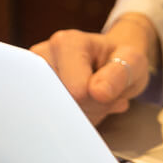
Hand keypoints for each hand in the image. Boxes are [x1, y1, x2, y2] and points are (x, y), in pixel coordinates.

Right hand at [30, 14, 159, 124]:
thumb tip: (98, 92)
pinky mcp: (28, 91)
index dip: (96, 101)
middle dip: (83, 110)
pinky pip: (47, 119)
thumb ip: (119, 75)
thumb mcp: (134, 63)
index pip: (77, 92)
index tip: (106, 90)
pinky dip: (67, 119)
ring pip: (52, 114)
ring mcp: (30, 75)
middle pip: (60, 104)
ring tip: (88, 98)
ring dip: (76, 115)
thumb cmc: (122, 60)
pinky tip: (77, 105)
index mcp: (66, 43)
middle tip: (98, 96)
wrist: (112, 59)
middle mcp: (41, 55)